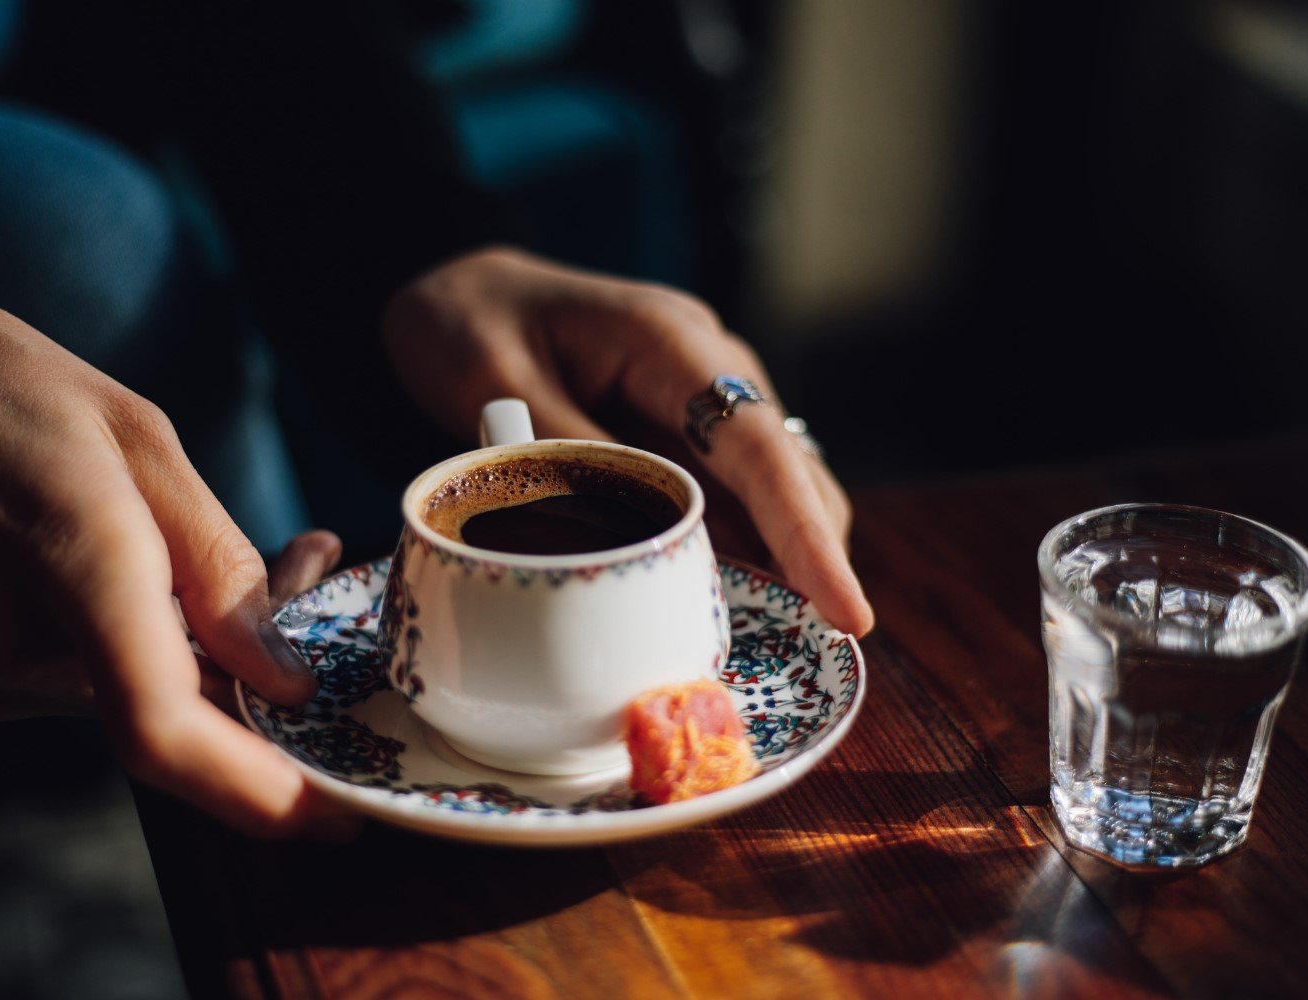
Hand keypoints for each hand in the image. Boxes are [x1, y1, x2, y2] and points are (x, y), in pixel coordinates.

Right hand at [0, 251, 355, 838]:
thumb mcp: (135, 437)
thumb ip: (215, 562)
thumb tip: (281, 678)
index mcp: (72, 570)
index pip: (167, 734)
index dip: (262, 793)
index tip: (340, 817)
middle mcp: (15, 654)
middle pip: (176, 715)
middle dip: (265, 676)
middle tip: (317, 572)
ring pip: (139, 691)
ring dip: (210, 643)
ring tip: (247, 540)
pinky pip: (92, 673)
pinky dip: (148, 635)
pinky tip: (161, 557)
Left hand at [383, 247, 873, 635]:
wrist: (460, 291)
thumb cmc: (469, 324)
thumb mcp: (491, 381)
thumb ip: (564, 455)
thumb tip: (628, 545)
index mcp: (669, 342)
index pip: (759, 445)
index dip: (805, 533)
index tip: (847, 610)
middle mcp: (710, 368)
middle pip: (792, 474)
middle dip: (814, 560)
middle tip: (811, 649)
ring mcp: (704, 401)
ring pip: (773, 492)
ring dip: (781, 563)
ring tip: (772, 640)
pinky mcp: (686, 435)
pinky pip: (730, 499)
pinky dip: (738, 550)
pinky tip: (725, 601)